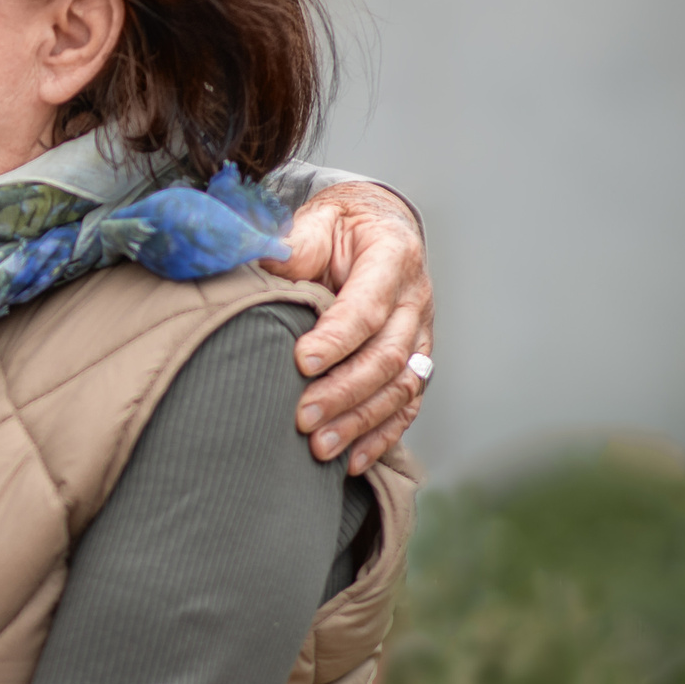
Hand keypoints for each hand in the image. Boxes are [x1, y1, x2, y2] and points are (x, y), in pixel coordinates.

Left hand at [261, 181, 432, 474]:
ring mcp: (420, 336)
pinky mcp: (416, 364)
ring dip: (359, 422)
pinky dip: (380, 437)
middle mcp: (415, 300)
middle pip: (386, 356)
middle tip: (302, 417)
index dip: (337, 337)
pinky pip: (407, 407)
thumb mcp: (316, 221)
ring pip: (400, 388)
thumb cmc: (338, 230)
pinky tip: (352, 462)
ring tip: (320, 448)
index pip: (368, 306)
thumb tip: (264, 259)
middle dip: (343, 391)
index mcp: (393, 256)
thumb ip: (294, 243)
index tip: (300, 361)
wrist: (375, 230)